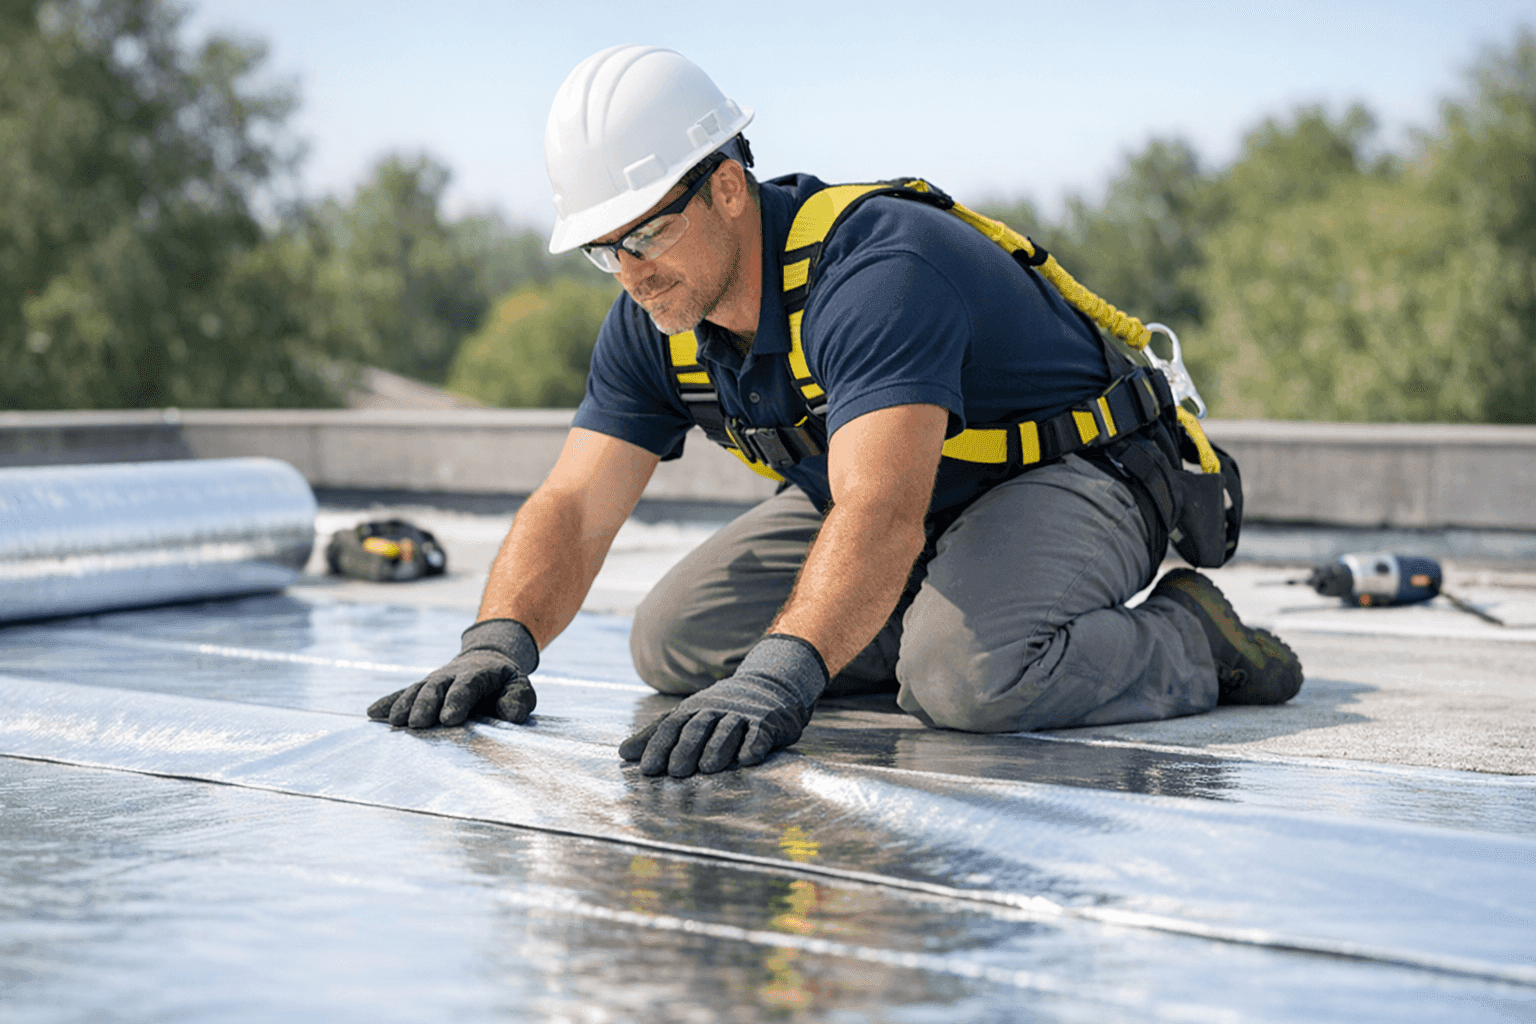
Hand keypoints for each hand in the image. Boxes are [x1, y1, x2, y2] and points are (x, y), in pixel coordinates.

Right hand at [367, 619, 538, 727]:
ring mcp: (433, 681)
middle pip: (435, 687)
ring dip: (404, 705)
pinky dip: (387, 702)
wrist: (485, 661)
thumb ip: (519, 699)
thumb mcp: (520, 686)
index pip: (466, 686)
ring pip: (416, 690)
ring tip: (395, 723)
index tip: (448, 719)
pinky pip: (402, 694)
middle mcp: (450, 675)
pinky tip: (371, 713)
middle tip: (417, 724)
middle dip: (425, 704)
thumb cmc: (504, 682)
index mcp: (476, 674)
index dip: (457, 701)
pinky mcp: (421, 689)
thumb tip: (511, 714)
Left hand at [620, 634, 827, 777]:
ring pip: (727, 730)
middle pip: (698, 728)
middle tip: (675, 772)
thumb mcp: (688, 716)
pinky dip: (754, 745)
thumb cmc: (720, 709)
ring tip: (707, 768)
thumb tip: (622, 753)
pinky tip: (747, 759)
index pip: (672, 726)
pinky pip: (760, 733)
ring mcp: (742, 715)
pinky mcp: (768, 722)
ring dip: (717, 748)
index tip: (647, 769)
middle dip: (686, 749)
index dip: (659, 745)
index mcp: (694, 709)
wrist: (769, 686)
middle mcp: (716, 710)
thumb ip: (657, 734)